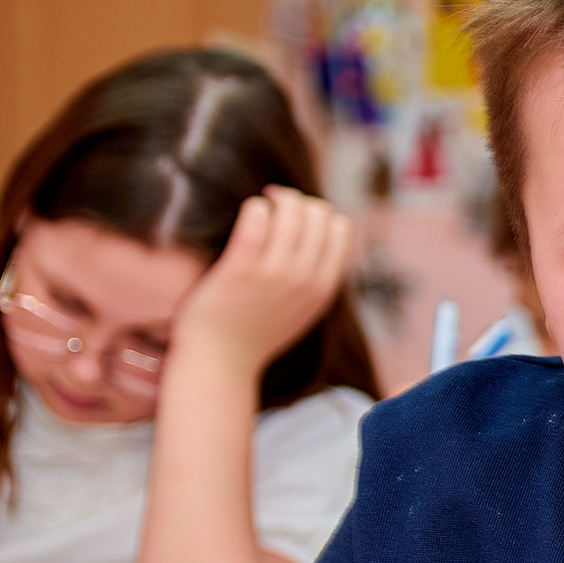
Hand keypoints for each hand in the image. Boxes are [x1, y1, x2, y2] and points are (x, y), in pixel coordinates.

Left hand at [170, 188, 352, 379]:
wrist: (222, 362)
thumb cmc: (258, 333)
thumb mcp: (304, 310)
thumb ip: (317, 279)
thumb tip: (323, 236)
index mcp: (324, 287)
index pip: (341, 227)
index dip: (321, 213)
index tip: (299, 216)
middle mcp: (305, 278)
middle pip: (318, 213)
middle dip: (299, 201)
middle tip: (276, 204)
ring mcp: (274, 273)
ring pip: (290, 211)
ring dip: (276, 200)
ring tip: (261, 207)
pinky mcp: (241, 268)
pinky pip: (257, 218)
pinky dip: (255, 208)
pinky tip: (248, 214)